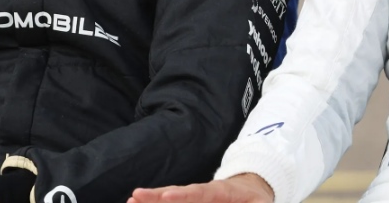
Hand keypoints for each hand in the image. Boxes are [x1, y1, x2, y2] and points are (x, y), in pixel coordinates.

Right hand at [128, 173, 275, 202]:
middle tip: (135, 196)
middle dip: (156, 195)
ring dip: (151, 200)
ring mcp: (194, 198)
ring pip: (169, 199)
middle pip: (176, 193)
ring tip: (131, 201)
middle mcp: (202, 193)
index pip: (199, 193)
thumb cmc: (257, 199)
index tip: (167, 196)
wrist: (252, 187)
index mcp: (220, 192)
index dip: (182, 195)